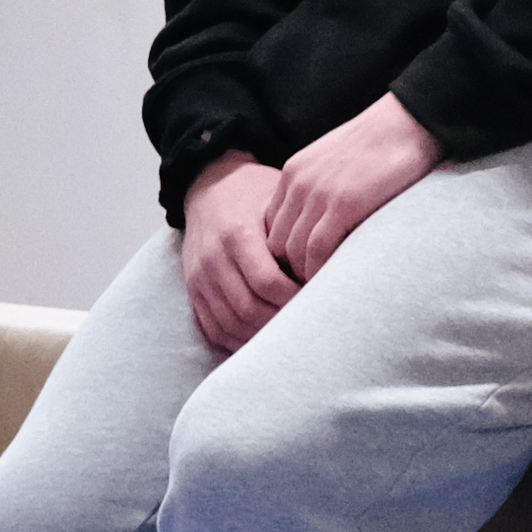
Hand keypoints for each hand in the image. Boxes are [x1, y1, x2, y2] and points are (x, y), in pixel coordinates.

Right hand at [179, 154, 299, 355]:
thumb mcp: (278, 201)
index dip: (295, 298)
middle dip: (280, 324)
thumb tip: (339, 262)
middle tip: (308, 326)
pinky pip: (212, 329)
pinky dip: (235, 343)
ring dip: (260, 338)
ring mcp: (199, 278)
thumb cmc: (255, 195)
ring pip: (229, 325)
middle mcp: (213, 259)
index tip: (318, 301)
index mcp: (237, 234)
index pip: (268, 282)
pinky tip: (260, 344)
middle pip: (248, 309)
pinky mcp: (193, 291)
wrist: (209, 187)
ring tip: (289, 338)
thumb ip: (301, 229)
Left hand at [264, 96, 443, 282]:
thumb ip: (322, 190)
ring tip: (323, 293)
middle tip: (311, 292)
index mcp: (294, 173)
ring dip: (304, 277)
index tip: (302, 273)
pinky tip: (335, 282)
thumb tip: (326, 226)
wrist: (409, 121)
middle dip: (289, 272)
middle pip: (275, 244)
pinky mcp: (343, 204)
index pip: (271, 227)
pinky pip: (317, 250)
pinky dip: (320, 272)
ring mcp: (318, 194)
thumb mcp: (338, 164)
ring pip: (292, 252)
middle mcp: (298, 184)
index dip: (283, 255)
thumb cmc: (383, 146)